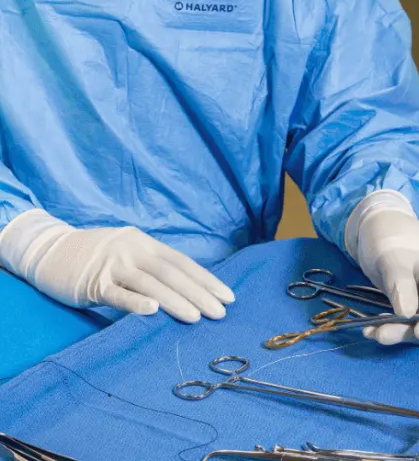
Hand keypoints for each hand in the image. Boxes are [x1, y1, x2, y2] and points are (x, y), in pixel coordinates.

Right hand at [0, 210, 233, 322]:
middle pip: (172, 272)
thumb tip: (184, 290)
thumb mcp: (128, 254)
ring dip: (175, 300)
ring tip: (197, 317)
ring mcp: (113, 264)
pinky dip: (135, 302)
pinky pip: (117, 293)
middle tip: (220, 312)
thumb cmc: (94, 257)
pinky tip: (153, 311)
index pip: (183, 262)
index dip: (206, 279)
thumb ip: (151, 268)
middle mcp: (134, 250)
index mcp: (146, 243)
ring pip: (150, 283)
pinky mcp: (92, 282)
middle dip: (199, 293)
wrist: (49, 249)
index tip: (227, 297)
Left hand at [346, 195, 418, 345]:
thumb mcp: (391, 255)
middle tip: (391, 334)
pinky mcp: (416, 307)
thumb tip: (407, 315)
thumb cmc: (389, 233)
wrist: (373, 229)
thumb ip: (400, 283)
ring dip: (402, 333)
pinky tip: (371, 330)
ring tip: (375, 333)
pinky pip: (409, 325)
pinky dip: (391, 329)